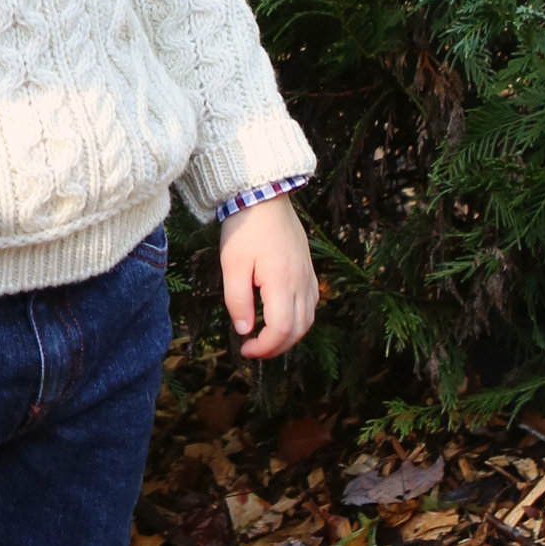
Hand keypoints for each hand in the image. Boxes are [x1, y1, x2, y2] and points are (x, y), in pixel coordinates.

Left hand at [220, 198, 319, 359]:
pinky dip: (299, 319)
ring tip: (267, 339)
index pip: (281, 330)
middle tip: (253, 350)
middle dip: (277, 348)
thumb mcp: (232, 264)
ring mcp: (307, 275)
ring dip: (289, 336)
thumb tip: (245, 330)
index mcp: (282, 281)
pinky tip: (282, 317)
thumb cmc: (245, 228)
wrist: (264, 195)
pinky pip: (311, 303)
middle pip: (299, 330)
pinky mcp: (308, 268)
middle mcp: (301, 281)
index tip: (244, 349)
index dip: (264, 347)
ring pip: (308, 319)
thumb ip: (238, 300)